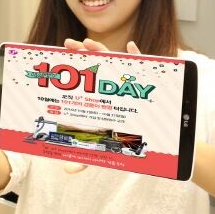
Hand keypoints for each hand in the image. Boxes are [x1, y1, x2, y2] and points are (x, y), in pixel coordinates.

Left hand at [61, 38, 140, 173]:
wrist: (159, 142)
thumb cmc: (127, 141)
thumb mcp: (103, 149)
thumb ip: (85, 157)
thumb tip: (66, 170)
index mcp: (100, 97)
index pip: (83, 80)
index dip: (70, 68)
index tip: (56, 58)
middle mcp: (112, 86)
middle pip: (94, 65)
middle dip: (81, 53)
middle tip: (68, 45)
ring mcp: (128, 83)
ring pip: (114, 61)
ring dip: (101, 50)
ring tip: (87, 43)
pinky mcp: (147, 83)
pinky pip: (143, 65)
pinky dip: (138, 55)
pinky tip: (131, 47)